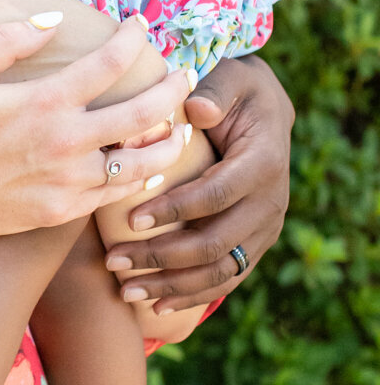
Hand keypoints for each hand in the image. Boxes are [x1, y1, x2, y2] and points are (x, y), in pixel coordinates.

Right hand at [0, 14, 188, 238]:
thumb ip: (6, 41)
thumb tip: (50, 24)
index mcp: (44, 101)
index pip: (108, 62)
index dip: (131, 39)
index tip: (140, 25)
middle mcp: (65, 140)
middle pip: (143, 113)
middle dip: (172, 89)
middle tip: (183, 76)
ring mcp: (68, 179)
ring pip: (141, 162)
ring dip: (168, 141)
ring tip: (180, 127)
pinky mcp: (63, 209)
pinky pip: (116, 194)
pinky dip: (141, 179)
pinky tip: (149, 168)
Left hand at [106, 55, 291, 311]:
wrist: (265, 114)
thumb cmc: (236, 93)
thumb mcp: (231, 78)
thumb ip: (214, 91)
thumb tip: (195, 107)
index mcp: (263, 163)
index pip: (215, 195)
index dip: (174, 209)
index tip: (129, 219)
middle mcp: (271, 203)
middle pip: (213, 242)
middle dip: (161, 256)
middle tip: (114, 262)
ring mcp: (265, 230)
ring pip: (219, 270)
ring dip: (171, 285)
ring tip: (125, 289)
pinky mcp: (255, 245)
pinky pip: (226, 279)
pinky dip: (192, 295)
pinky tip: (156, 306)